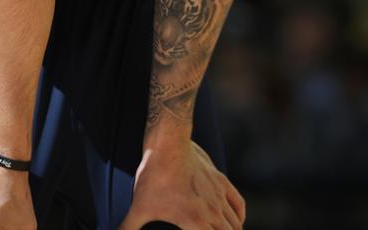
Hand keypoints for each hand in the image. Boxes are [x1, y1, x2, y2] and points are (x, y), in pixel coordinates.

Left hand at [120, 140, 244, 229]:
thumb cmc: (154, 177)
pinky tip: (237, 221)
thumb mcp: (139, 207)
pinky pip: (238, 203)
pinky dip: (239, 215)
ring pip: (235, 222)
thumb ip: (128, 227)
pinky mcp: (221, 181)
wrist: (168, 145)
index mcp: (194, 221)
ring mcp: (219, 195)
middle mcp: (212, 210)